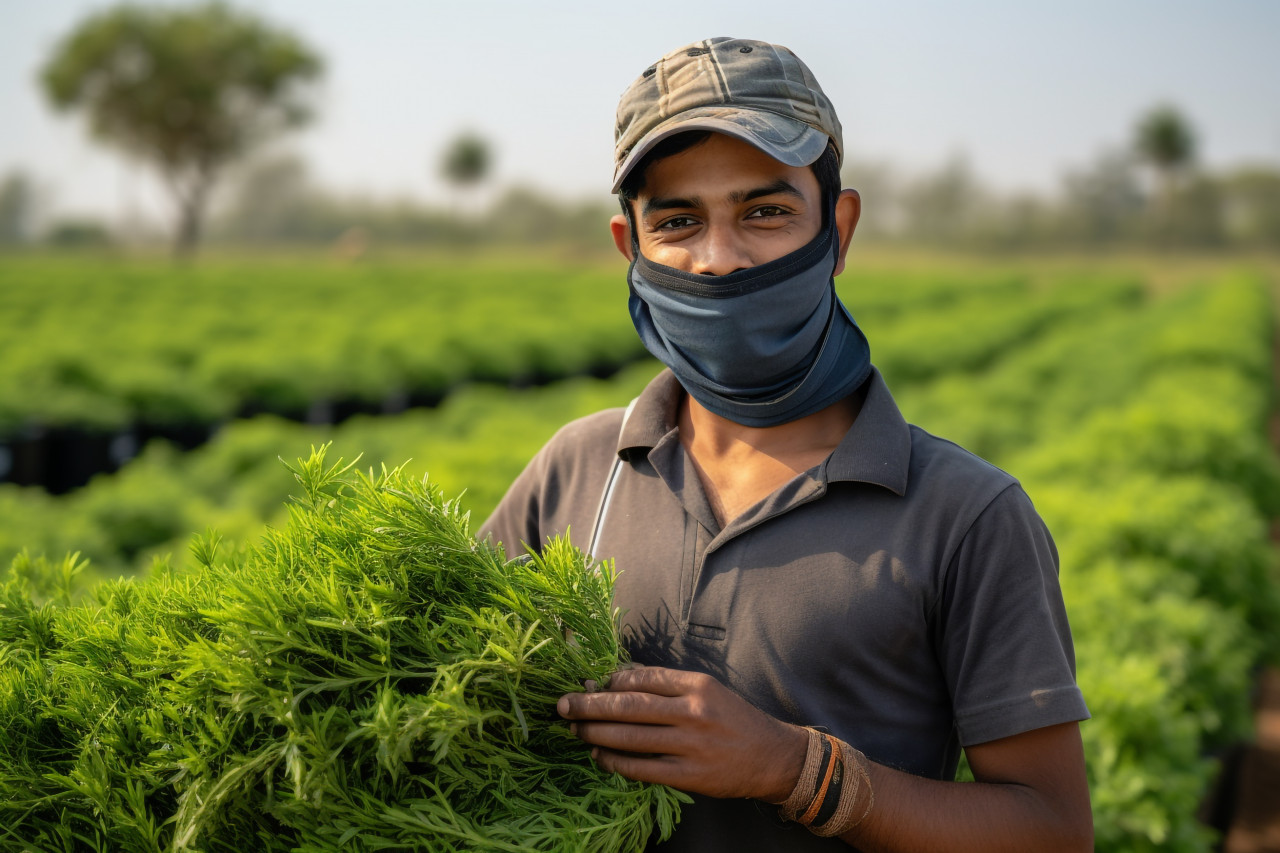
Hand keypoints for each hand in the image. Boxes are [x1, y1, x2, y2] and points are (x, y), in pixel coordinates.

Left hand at [556, 665, 806, 801]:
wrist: (771, 757)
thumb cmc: (733, 719)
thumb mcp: (707, 690)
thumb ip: (666, 685)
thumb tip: (618, 679)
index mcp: (697, 685)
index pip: (642, 678)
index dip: (610, 681)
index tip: (589, 683)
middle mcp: (693, 712)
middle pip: (629, 706)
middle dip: (590, 706)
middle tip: (562, 705)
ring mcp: (690, 746)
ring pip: (630, 737)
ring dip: (595, 734)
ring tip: (575, 730)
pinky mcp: (688, 776)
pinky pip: (641, 768)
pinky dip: (615, 762)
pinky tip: (599, 756)